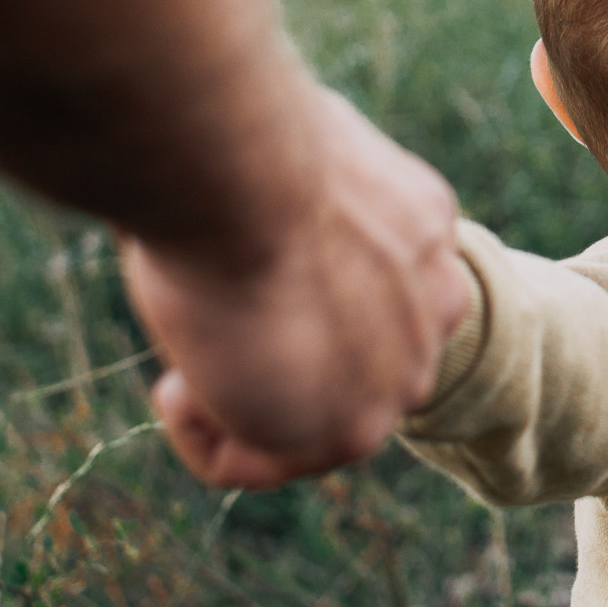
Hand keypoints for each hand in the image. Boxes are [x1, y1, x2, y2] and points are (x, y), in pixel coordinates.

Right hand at [122, 81, 470, 488]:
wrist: (244, 172)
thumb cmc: (236, 143)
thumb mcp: (277, 154)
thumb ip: (287, 197)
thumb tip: (236, 195)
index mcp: (422, 232)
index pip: (370, 295)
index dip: (286, 294)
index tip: (229, 269)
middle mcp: (433, 309)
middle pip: (345, 365)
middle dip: (266, 354)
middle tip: (206, 321)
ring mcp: (398, 378)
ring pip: (302, 424)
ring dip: (229, 398)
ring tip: (187, 356)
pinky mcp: (346, 433)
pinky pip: (247, 463)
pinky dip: (195, 431)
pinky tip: (175, 384)